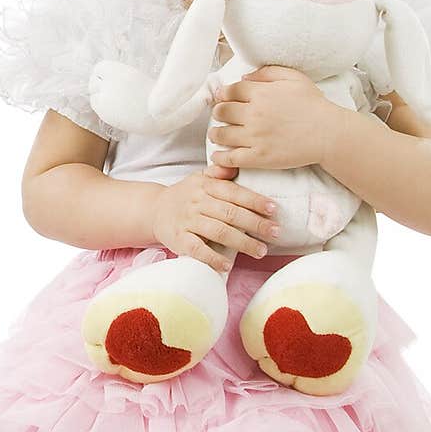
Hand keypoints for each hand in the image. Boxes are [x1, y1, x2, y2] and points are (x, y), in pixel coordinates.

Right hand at [151, 169, 279, 274]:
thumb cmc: (185, 196)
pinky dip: (213, 258)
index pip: (234, 193)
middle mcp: (197, 202)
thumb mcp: (199, 179)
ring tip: (261, 251)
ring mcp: (187, 221)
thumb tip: (236, 166)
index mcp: (205, 186)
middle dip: (256, 224)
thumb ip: (218, 174)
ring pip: (218, 232)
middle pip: (230, 213)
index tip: (273, 210)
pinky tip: (228, 265)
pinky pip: (197, 250)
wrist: (154, 210)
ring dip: (242, 242)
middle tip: (276, 232)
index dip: (255, 201)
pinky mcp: (179, 240)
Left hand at [209, 65, 338, 170]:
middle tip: (220, 115)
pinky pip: (231, 157)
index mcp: (261, 93)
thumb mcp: (294, 77)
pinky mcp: (259, 157)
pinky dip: (220, 157)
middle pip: (222, 111)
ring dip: (215, 133)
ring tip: (217, 135)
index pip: (230, 90)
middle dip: (218, 112)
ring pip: (221, 134)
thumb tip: (244, 77)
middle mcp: (254, 114)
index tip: (223, 98)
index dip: (223, 94)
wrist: (328, 134)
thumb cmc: (313, 105)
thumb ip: (267, 73)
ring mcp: (255, 137)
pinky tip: (218, 155)